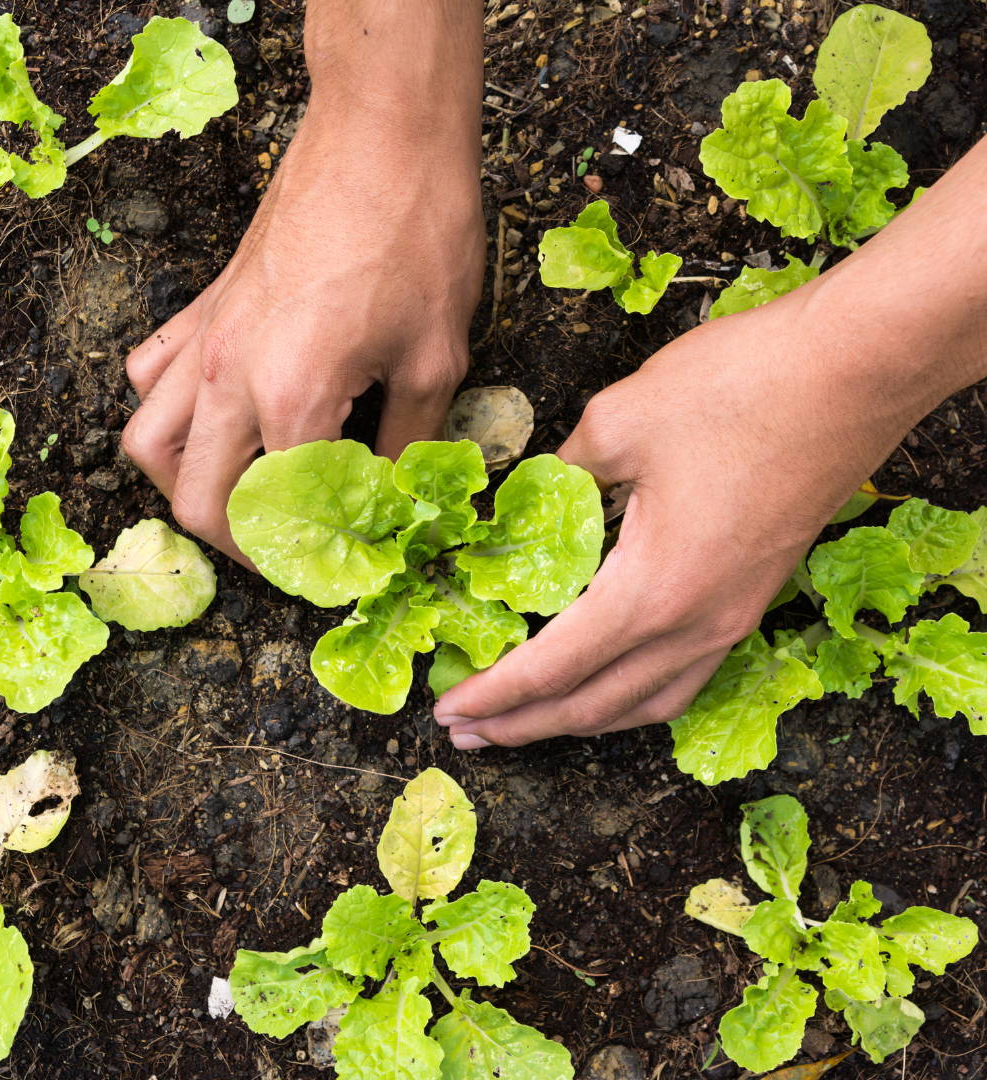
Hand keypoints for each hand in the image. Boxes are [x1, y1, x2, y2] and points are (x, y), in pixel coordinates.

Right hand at [121, 99, 484, 562]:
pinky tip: (213, 417)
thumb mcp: (435, 359)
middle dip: (238, 545)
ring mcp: (207, 339)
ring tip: (237, 497)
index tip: (339, 569)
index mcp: (292, 399)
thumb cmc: (418, 237)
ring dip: (185, 485)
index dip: (310, 558)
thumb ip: (408, 444)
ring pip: (148, 442)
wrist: (381, 135)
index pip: (279, 514)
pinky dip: (167, 412)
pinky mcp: (205, 305)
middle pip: (195, 498)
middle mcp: (230, 377)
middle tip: (286, 552)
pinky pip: (153, 374)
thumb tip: (395, 499)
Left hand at [433, 279, 942, 748]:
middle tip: (467, 731)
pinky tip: (611, 683)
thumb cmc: (739, 389)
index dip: (494, 695)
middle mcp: (695, 625)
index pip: (552, 668)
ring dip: (580, 720)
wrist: (858, 369)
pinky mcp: (755, 598)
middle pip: (594, 705)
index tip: (448, 710)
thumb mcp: (618, 421)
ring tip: (529, 722)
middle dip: (524, 724)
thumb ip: (560, 474)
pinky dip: (632, 697)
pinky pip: (684, 677)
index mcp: (652, 591)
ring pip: (645, 703)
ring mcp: (734, 618)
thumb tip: (530, 496)